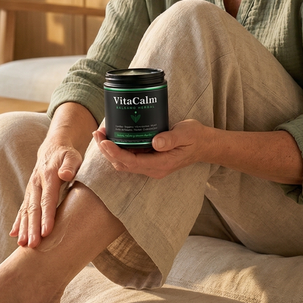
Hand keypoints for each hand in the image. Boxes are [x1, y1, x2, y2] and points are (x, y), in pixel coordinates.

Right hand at [11, 135, 82, 247]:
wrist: (53, 148)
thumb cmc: (67, 155)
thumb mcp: (72, 156)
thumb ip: (70, 165)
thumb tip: (66, 174)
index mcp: (48, 176)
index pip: (47, 200)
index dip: (46, 216)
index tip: (46, 232)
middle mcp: (36, 184)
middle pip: (34, 208)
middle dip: (32, 227)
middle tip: (33, 245)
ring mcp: (31, 189)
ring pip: (25, 211)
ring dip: (24, 228)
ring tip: (22, 245)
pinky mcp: (30, 193)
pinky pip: (22, 209)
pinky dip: (18, 222)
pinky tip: (15, 235)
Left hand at [93, 119, 212, 178]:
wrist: (204, 145)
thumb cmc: (195, 138)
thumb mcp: (186, 134)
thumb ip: (171, 138)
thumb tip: (155, 142)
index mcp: (160, 164)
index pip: (131, 162)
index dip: (115, 153)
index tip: (104, 141)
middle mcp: (153, 168)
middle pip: (123, 164)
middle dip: (107, 151)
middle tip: (97, 133)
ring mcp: (151, 166)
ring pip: (124, 163)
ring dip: (110, 151)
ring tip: (101, 134)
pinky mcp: (150, 160)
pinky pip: (129, 158)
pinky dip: (118, 149)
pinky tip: (113, 137)